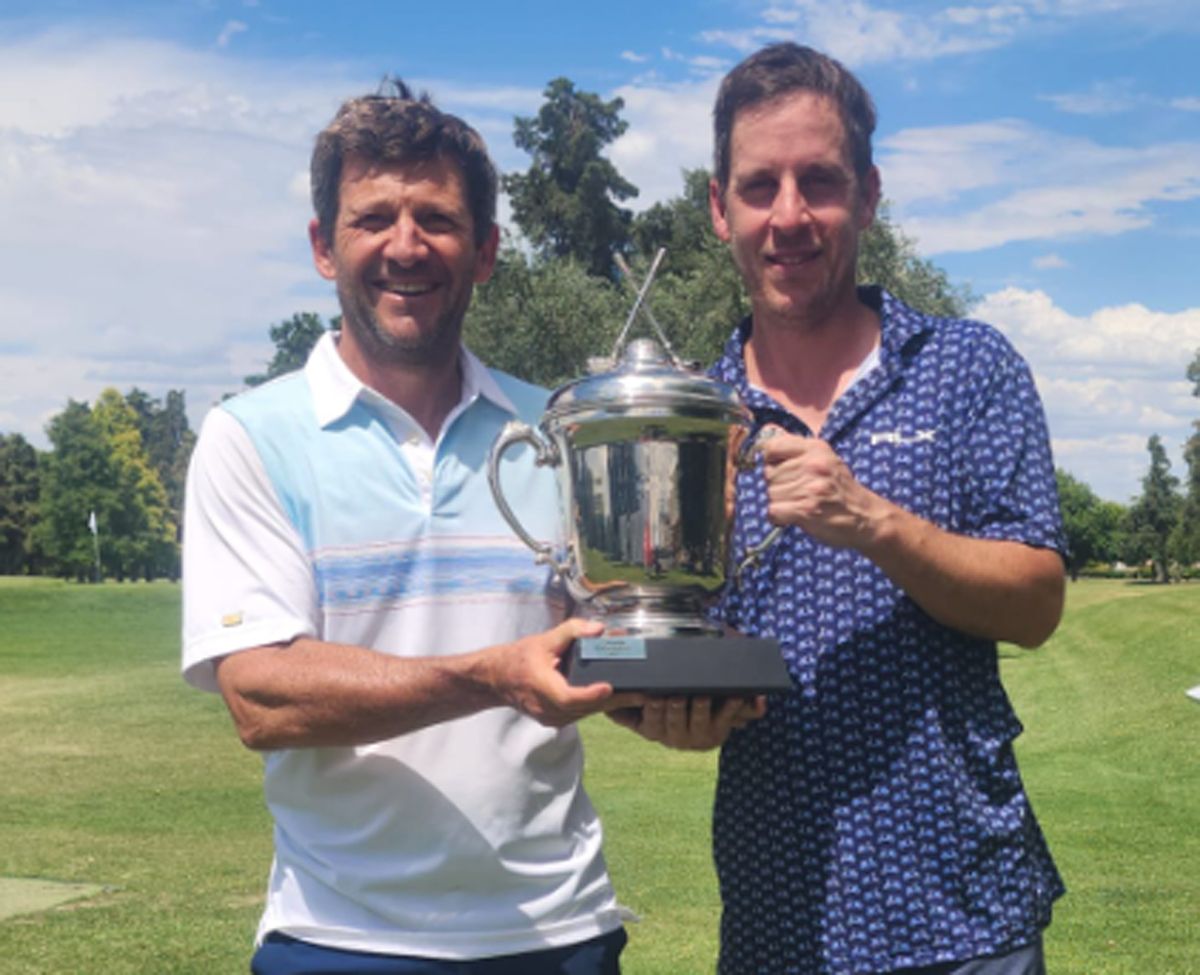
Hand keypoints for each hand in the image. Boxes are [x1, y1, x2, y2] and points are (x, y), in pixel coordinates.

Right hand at [486, 618, 644, 727]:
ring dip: (608, 706)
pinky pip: (580, 715)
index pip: (568, 697)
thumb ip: (572, 631)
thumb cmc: (519, 658)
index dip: (590, 694)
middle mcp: (546, 708)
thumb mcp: (544, 640)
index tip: (609, 687)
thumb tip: (598, 628)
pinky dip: (596, 707)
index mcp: (542, 687)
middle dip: (614, 700)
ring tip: (635, 696)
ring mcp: (551, 718)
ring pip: (585, 714)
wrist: (498, 679)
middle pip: (584, 708)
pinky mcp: (555, 720)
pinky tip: (615, 699)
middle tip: (640, 692)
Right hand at [608, 695, 765, 749]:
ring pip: (698, 722)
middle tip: (675, 695)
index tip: (654, 698)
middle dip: (675, 709)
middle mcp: (675, 737)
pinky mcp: (718, 732)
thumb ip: (621, 709)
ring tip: (701, 695)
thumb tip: (603, 703)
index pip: (651, 722)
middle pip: (674, 722)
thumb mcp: (639, 714)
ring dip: (700, 708)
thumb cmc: (662, 712)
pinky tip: (735, 695)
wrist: (696, 729)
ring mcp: (698, 736)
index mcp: (654, 730)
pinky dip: (731, 707)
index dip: (653, 710)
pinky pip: (725, 719)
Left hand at [758, 429, 882, 549]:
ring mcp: (810, 487)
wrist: (865, 516)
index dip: (771, 461)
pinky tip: (793, 516)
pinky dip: (779, 517)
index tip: (781, 471)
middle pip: (769, 473)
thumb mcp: (824, 458)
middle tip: (796, 492)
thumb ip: (795, 448)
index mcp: (815, 448)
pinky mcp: (806, 509)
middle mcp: (813, 464)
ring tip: (799, 504)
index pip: (772, 447)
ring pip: (770, 493)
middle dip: (777, 485)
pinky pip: (773, 511)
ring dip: (780, 503)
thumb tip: (766, 432)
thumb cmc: (839, 488)